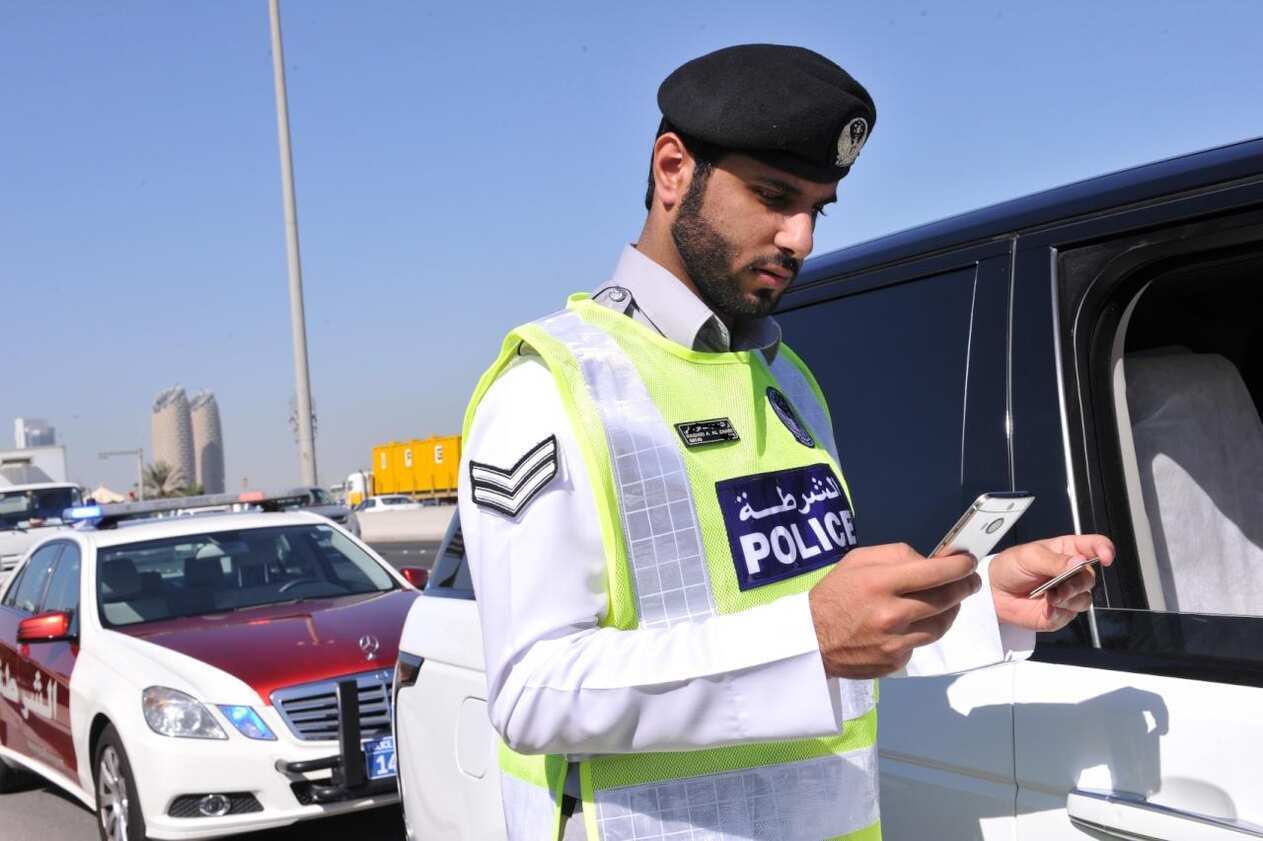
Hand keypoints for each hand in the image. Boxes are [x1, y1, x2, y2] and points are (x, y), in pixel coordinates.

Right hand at [808, 543, 980, 678]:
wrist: (811, 639)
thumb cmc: (834, 594)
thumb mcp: (857, 560)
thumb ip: (896, 555)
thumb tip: (930, 561)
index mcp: (881, 583)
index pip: (936, 573)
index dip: (960, 566)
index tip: (968, 562)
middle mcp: (892, 614)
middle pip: (946, 599)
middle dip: (965, 586)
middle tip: (970, 580)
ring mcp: (895, 642)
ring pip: (941, 625)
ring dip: (951, 610)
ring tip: (949, 600)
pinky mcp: (896, 661)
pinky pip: (921, 642)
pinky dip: (924, 630)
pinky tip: (915, 623)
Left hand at [988, 534, 1114, 631]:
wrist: (995, 592)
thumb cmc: (1010, 567)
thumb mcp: (1029, 557)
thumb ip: (1054, 560)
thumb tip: (1079, 562)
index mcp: (1067, 551)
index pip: (1094, 546)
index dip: (1104, 549)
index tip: (1105, 557)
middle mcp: (1072, 572)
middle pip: (1091, 577)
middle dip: (1077, 583)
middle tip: (1058, 585)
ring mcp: (1068, 593)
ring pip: (1084, 598)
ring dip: (1068, 598)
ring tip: (1049, 597)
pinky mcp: (1062, 611)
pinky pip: (1070, 614)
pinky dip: (1059, 611)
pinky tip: (1046, 607)